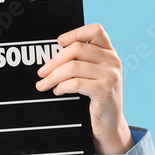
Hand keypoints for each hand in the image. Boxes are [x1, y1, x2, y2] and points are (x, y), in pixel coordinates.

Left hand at [34, 23, 133, 154]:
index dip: (75, 32)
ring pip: (73, 67)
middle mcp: (113, 61)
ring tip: (44, 84)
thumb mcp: (93, 74)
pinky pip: (75, 83)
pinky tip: (57, 91)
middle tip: (41, 72)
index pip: (96, 30)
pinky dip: (61, 87)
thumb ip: (81, 60)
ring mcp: (111, 76)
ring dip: (53, 76)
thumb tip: (52, 55)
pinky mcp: (105, 91)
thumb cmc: (96, 97)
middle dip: (54, 61)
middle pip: (77, 49)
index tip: (58, 41)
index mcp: (110, 52)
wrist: (109, 124)